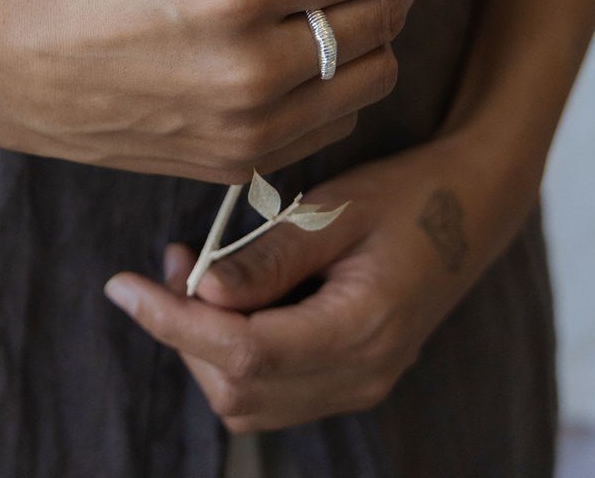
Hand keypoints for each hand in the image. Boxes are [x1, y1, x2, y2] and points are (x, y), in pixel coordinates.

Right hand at [0, 0, 471, 179]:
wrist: (16, 67)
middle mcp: (253, 67)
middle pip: (384, 19)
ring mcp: (248, 128)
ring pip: (371, 78)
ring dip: (375, 33)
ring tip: (343, 2)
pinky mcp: (236, 166)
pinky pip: (331, 122)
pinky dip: (341, 82)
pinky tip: (310, 54)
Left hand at [103, 131, 541, 429]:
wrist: (471, 206)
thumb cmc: (406, 195)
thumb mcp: (334, 210)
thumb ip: (270, 257)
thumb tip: (200, 293)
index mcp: (361, 329)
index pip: (243, 353)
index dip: (172, 323)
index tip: (122, 286)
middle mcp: (361, 374)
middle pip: (239, 388)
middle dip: (184, 332)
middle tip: (171, 261)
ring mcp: (359, 382)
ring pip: (249, 400)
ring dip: (204, 345)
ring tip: (192, 271)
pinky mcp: (351, 375)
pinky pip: (273, 389)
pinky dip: (232, 351)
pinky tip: (227, 296)